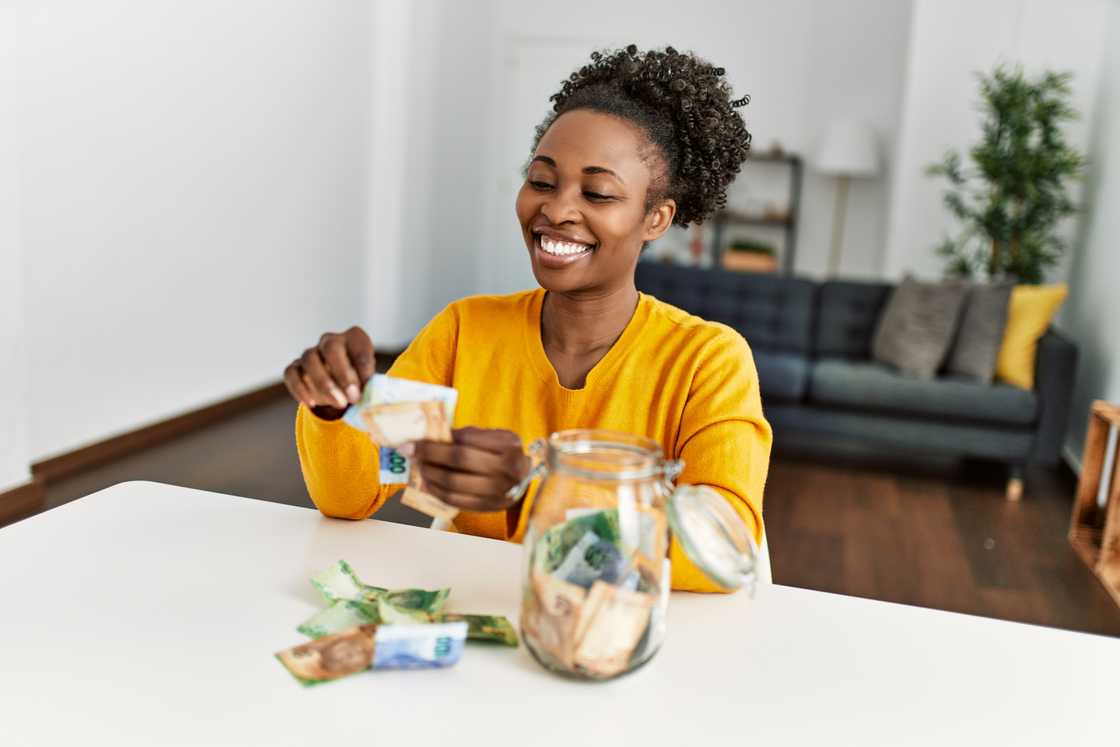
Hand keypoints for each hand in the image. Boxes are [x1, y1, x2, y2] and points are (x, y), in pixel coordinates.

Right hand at [283, 327, 375, 419]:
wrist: (340, 391)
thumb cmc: (359, 382)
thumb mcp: (369, 381)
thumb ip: (369, 385)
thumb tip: (367, 399)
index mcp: (354, 337)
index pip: (357, 340)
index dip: (363, 363)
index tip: (368, 383)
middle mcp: (330, 340)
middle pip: (330, 347)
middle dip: (342, 374)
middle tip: (353, 397)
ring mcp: (310, 353)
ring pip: (309, 360)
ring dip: (323, 384)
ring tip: (339, 404)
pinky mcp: (295, 367)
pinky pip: (291, 374)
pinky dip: (301, 390)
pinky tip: (313, 404)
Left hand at [406, 427, 530, 511]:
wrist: (524, 481)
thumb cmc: (504, 454)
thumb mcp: (496, 437)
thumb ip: (470, 436)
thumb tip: (432, 436)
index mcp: (508, 444)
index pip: (467, 438)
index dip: (441, 438)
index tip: (419, 438)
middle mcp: (507, 468)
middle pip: (459, 459)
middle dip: (429, 454)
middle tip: (409, 450)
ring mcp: (498, 490)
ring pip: (454, 482)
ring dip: (430, 474)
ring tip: (419, 466)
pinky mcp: (489, 507)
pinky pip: (456, 500)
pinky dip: (437, 492)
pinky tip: (428, 484)